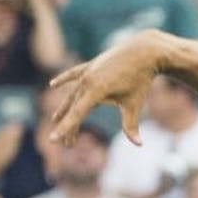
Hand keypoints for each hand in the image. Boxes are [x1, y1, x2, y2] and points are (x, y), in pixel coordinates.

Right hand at [48, 30, 168, 144]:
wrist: (144, 51)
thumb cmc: (141, 80)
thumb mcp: (134, 104)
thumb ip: (131, 125)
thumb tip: (139, 145)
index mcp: (96, 91)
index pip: (76, 114)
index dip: (65, 128)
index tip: (53, 140)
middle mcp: (88, 81)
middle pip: (74, 108)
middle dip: (69, 126)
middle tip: (68, 144)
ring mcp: (88, 72)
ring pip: (73, 94)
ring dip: (65, 108)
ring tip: (55, 120)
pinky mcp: (91, 65)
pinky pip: (73, 74)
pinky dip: (63, 79)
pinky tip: (53, 85)